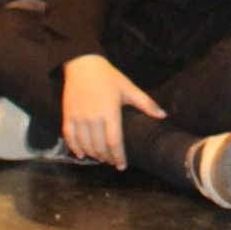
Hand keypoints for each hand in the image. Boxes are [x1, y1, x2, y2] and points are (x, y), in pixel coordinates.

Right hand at [60, 53, 162, 170]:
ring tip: (100, 158)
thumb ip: (145, 103)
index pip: (115, 142)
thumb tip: (163, 115)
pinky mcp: (67, 115)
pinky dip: (75, 148)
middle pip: (99, 147)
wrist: (83, 64)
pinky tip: (81, 154)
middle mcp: (93, 118)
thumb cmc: (109, 77)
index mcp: (110, 112)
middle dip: (107, 158)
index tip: (122, 166)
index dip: (119, 157)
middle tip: (112, 161)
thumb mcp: (128, 88)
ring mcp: (79, 117)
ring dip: (93, 155)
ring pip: (85, 145)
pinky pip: (69, 137)